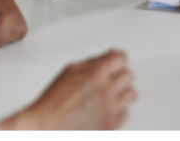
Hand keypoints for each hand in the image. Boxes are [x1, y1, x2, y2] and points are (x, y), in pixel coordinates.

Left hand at [0, 0, 27, 51]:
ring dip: (3, 39)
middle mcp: (4, 2)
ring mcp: (6, 10)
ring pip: (18, 30)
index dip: (1, 34)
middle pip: (18, 25)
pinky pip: (12, 33)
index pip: (9, 16)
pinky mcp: (5, 19)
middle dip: (3, 38)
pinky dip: (2, 39)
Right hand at [10, 51, 135, 130]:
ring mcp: (110, 108)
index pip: (121, 58)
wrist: (47, 125)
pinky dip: (118, 111)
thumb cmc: (54, 100)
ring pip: (132, 94)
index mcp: (95, 73)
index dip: (118, 60)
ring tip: (110, 95)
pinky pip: (126, 113)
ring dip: (122, 92)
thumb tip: (110, 55)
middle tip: (109, 80)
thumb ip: (93, 61)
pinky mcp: (111, 124)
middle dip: (119, 76)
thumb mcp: (70, 70)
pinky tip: (107, 109)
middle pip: (129, 75)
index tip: (117, 63)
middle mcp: (106, 89)